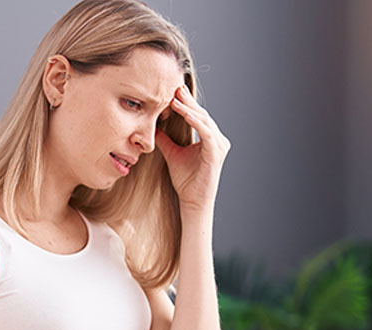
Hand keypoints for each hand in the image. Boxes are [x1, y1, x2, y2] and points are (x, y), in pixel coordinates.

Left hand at [155, 85, 230, 211]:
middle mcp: (217, 139)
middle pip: (201, 114)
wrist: (193, 201)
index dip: (184, 103)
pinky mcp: (216, 153)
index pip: (196, 115)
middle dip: (187, 101)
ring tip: (175, 98)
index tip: (170, 91)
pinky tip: (185, 114)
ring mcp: (219, 145)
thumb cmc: (186, 180)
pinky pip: (207, 134)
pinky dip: (196, 122)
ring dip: (189, 109)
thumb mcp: (172, 154)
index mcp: (208, 138)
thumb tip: (152, 126)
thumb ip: (164, 140)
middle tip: (173, 87)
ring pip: (204, 121)